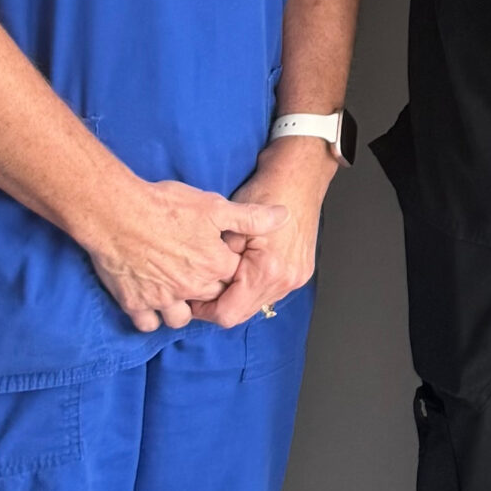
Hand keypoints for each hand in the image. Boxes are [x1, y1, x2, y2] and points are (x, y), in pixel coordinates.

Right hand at [84, 178, 287, 331]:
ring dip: (181, 307)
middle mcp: (192, 287)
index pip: (234, 278)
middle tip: (196, 273)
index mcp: (215, 266)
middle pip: (209, 298)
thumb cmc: (165, 206)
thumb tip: (283, 216)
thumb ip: (250, 217)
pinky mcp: (135, 303)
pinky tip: (151, 301)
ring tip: (177, 290)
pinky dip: (151, 316)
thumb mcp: (214, 205)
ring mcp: (163, 299)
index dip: (227, 267)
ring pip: (180, 318)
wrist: (117, 213)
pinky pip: (148, 324)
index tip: (216, 256)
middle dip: (207, 290)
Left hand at [193, 136, 336, 328]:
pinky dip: (252, 289)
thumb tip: (196, 282)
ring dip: (237, 298)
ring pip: (256, 306)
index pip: (228, 313)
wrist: (300, 176)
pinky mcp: (301, 273)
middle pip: (242, 314)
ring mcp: (296, 278)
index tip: (190, 298)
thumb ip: (215, 261)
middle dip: (219, 305)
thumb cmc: (266, 192)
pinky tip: (242, 274)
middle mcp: (285, 281)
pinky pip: (270, 293)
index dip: (204, 310)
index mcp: (267, 271)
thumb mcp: (230, 224)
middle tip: (201, 290)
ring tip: (221, 279)